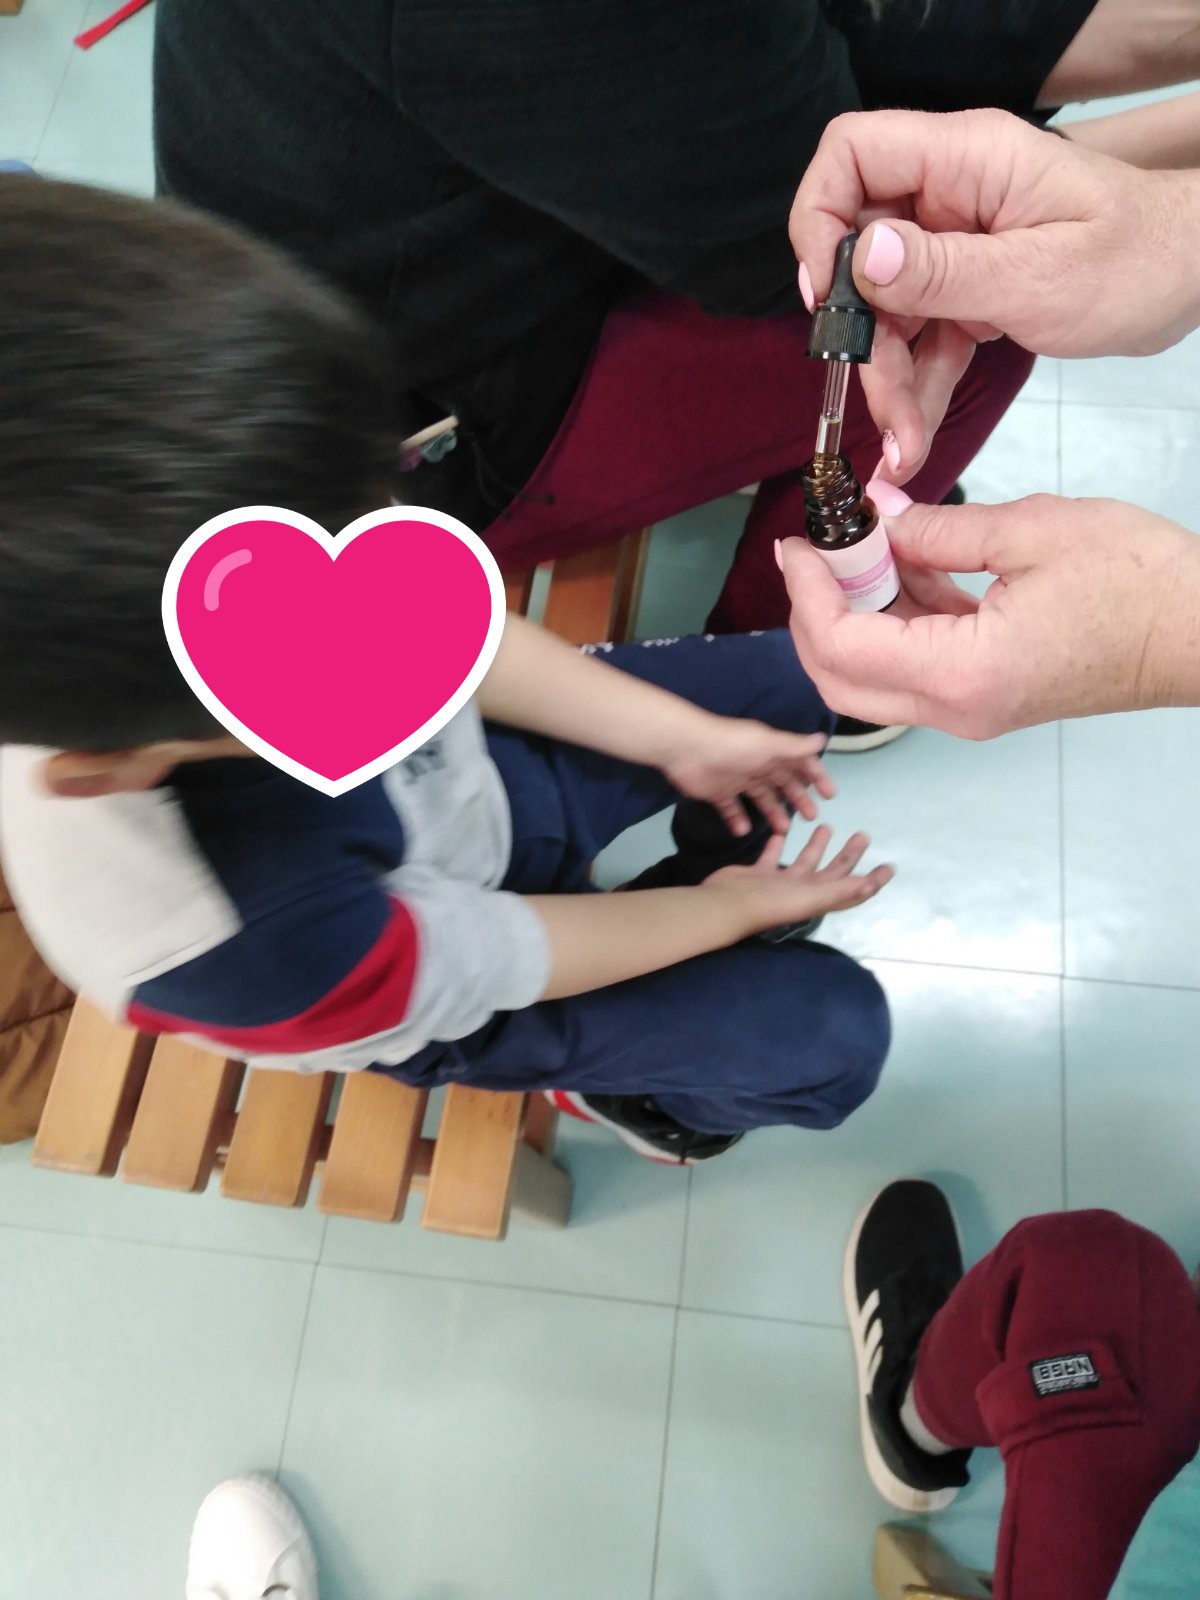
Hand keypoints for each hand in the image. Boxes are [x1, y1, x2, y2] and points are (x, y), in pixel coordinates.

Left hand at [661, 716, 834, 835]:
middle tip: (810, 818)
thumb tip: (823, 739)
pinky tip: (744, 832)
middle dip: (797, 799)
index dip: (816, 777)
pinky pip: (731, 810)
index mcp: (771, 751)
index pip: (800, 764)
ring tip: (783, 831)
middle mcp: (757, 765)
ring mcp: (737, 780)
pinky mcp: (718, 793)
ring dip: (772, 813)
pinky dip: (737, 821)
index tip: (830, 794)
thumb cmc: (733, 744)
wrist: (688, 749)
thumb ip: (794, 746)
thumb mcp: (768, 743)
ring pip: (761, 798)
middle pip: (783, 784)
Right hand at [707, 827, 893, 927]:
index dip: (872, 881)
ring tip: (827, 825)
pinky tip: (783, 829)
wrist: (727, 903)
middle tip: (863, 835)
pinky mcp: (759, 873)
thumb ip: (841, 889)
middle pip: (834, 871)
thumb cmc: (771, 901)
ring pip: (805, 861)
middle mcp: (803, 891)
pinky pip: (773, 856)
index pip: (853, 889)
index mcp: (819, 897)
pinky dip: (779, 843)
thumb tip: (872, 885)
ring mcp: (780, 883)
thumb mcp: (811, 896)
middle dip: (850, 855)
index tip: (889, 866)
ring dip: (817, 845)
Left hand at [781, 487, 1199, 739]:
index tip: (798, 546)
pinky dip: (893, 623)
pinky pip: (913, 669)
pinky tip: (904, 568)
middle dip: (812, 616)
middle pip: (840, 680)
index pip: (842, 646)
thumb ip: (939, 528)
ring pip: (871, 679)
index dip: (807, 594)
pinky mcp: (984, 697)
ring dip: (852, 618)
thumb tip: (880, 515)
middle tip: (817, 554)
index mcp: (961, 675)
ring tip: (864, 549)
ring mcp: (969, 711)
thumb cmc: (1138, 583)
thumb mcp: (1031, 532)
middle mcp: (956, 710)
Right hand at [789, 108, 1199, 481]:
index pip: (852, 155)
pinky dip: (917, 390)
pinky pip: (921, 339)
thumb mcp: (1036, 274)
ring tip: (904, 447)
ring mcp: (955, 244)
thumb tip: (859, 258)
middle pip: (858, 254)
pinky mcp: (966, 289)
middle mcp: (949, 196)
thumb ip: (942, 269)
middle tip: (877, 402)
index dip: (820, 219)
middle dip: (862, 337)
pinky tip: (914, 438)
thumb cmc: (1136, 260)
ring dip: (888, 382)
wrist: (1188, 279)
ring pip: (885, 312)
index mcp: (964, 160)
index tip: (828, 294)